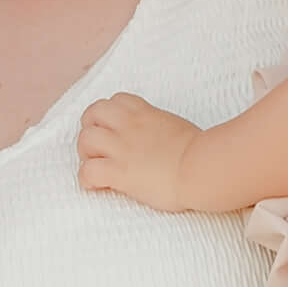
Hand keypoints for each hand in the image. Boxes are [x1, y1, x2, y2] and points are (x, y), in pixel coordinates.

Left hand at [75, 91, 204, 209]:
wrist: (202, 168)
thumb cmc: (200, 153)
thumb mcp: (177, 128)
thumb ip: (161, 128)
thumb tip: (160, 141)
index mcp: (145, 114)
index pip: (116, 101)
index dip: (109, 115)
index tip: (113, 129)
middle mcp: (130, 126)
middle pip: (93, 113)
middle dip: (89, 128)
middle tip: (97, 147)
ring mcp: (122, 148)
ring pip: (85, 139)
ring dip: (86, 153)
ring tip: (95, 165)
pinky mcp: (119, 172)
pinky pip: (88, 171)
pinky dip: (86, 179)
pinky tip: (95, 186)